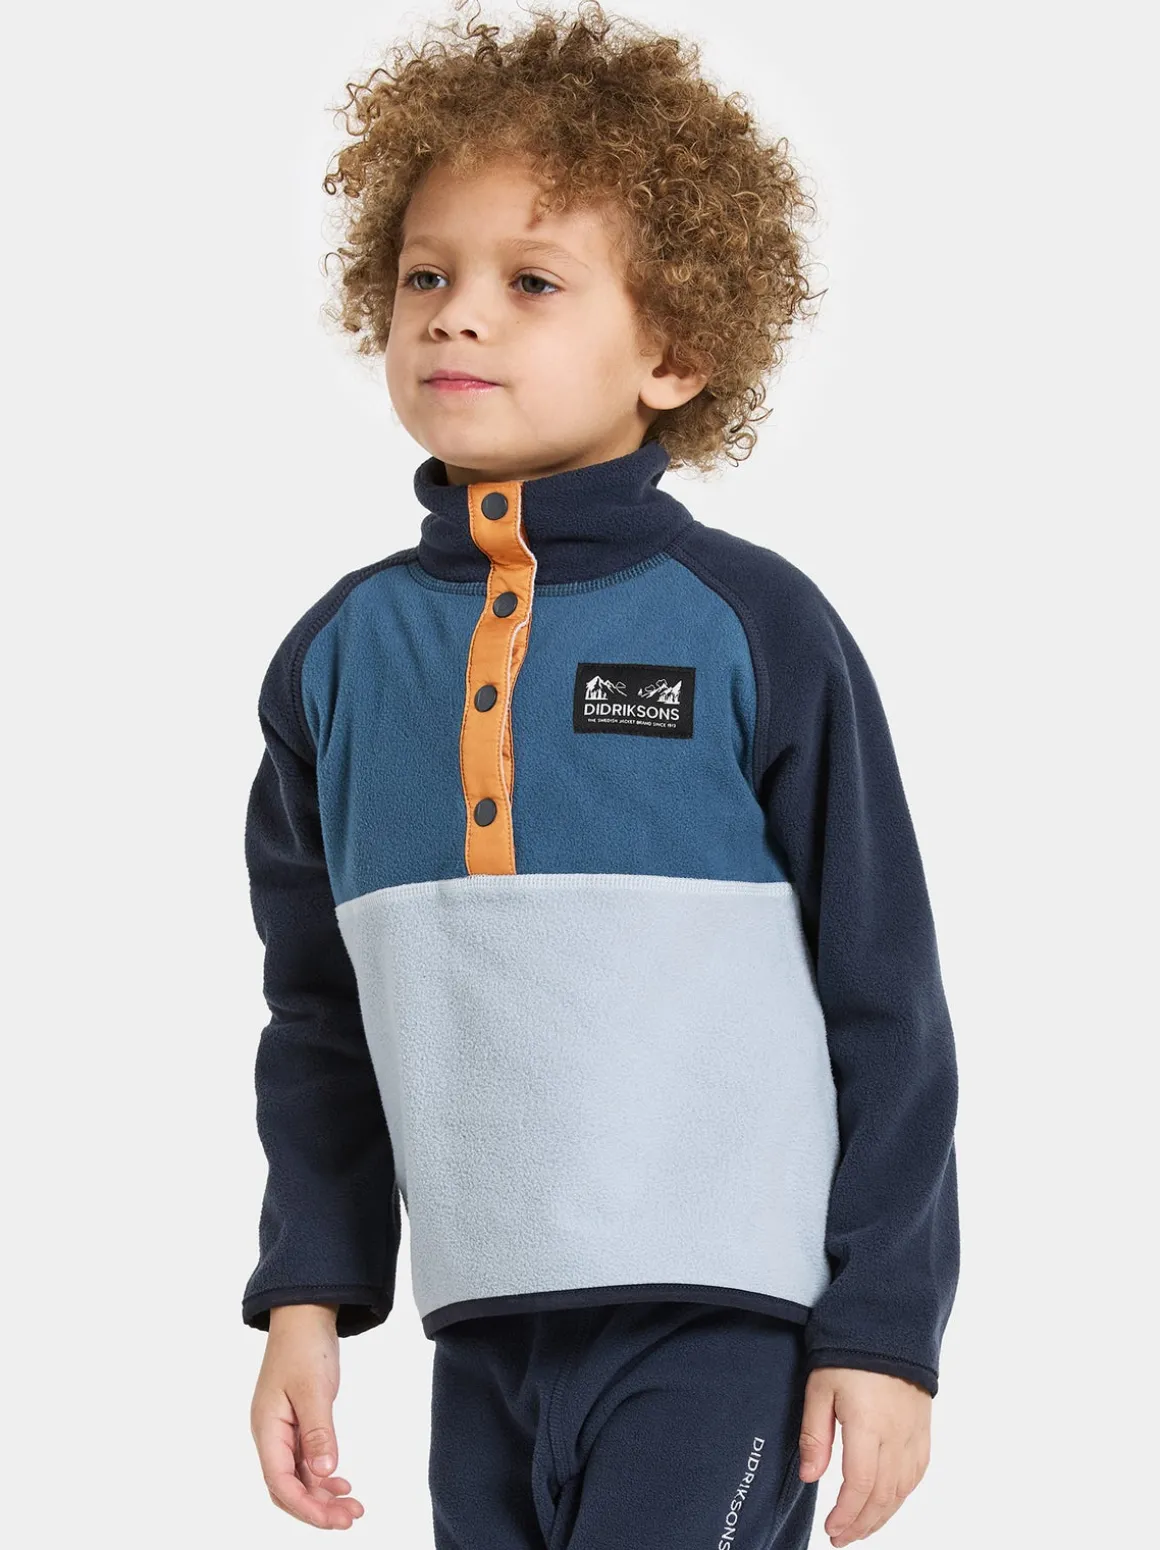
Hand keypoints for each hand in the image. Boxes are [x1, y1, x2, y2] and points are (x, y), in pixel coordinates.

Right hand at [250, 1303, 365, 1529]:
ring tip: (353, 1507)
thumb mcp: (314, 1389)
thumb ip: (319, 1433)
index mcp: (266, 1429)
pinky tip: (341, 1483)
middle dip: (316, 1508)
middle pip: (287, 1487)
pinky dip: (322, 1475)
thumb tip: (323, 1475)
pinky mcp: (297, 1423)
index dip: (306, 1507)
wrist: (305, 1313)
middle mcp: (271, 1435)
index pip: (280, 1483)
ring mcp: (283, 1430)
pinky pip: (305, 1461)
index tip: (334, 1520)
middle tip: (350, 1518)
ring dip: (322, 1494)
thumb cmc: (305, 1346)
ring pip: (298, 1476)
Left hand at [798, 1366, 930, 1544]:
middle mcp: (897, 1435)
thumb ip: (815, 1434)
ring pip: (902, 1489)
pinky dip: (902, 1495)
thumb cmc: (849, 1349)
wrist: (889, 1321)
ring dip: (882, 1515)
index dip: (846, 1514)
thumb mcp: (820, 1386)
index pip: (860, 1485)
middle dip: (862, 1523)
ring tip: (860, 1528)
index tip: (831, 1529)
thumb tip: (811, 1477)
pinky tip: (888, 1502)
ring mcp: (914, 1433)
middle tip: (841, 1538)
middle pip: (883, 1495)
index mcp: (869, 1425)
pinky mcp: (923, 1428)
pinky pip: (917, 1473)